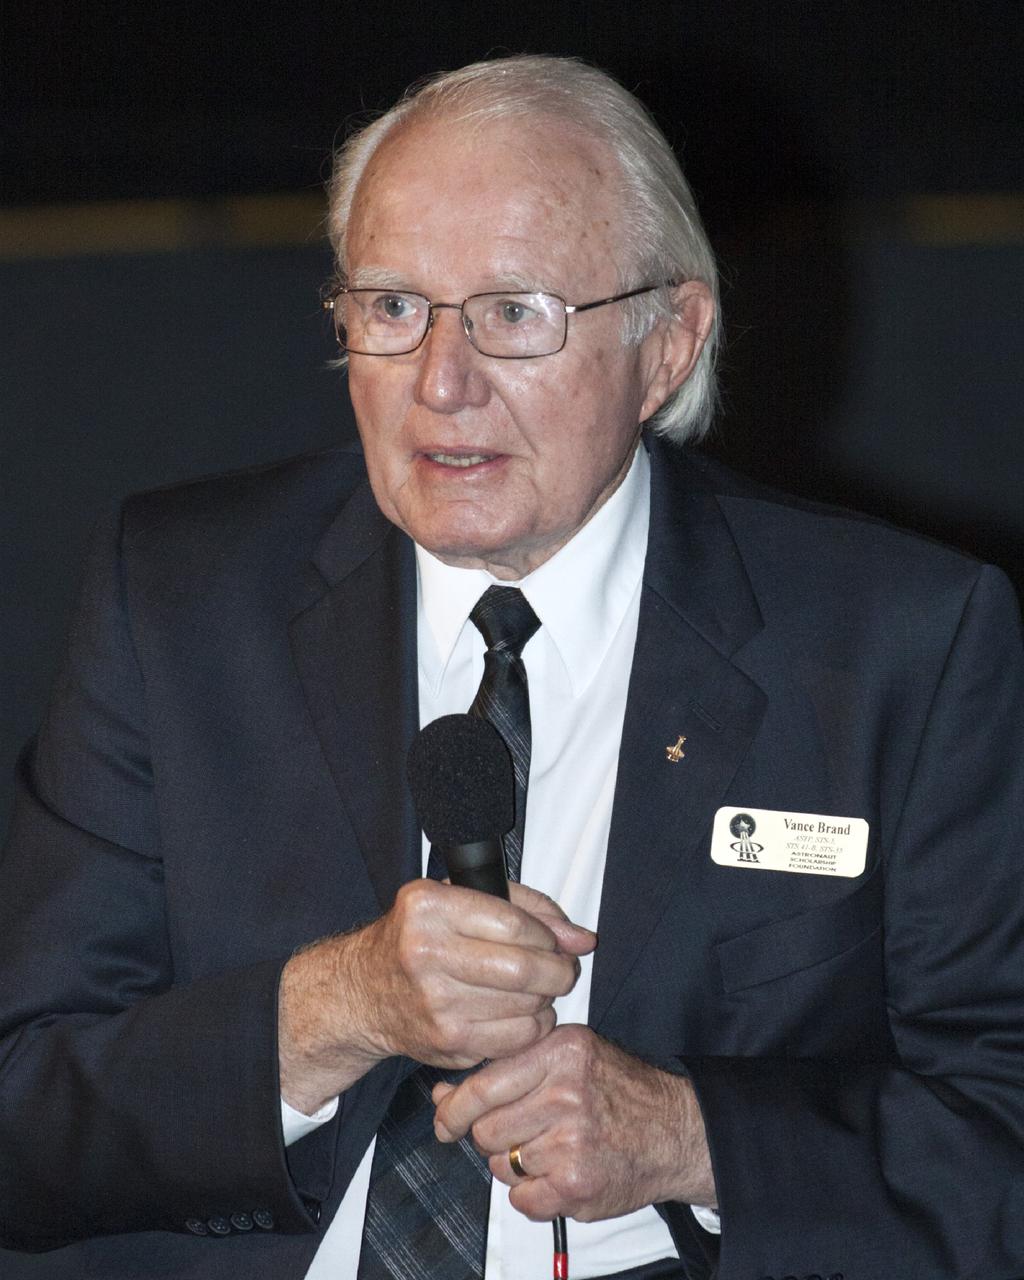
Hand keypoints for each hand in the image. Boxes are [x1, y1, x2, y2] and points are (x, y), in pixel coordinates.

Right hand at [278, 881, 594, 1113]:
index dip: (547, 935)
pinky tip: (522, 1014)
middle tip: (562, 970)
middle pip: (522, 968)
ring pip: (525, 1005)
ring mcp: (436, 1002)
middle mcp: (426, 953)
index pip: (513, 923)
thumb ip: (527, 908)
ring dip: (545, 1000)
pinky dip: (532, 1027)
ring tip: (538, 990)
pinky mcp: (447, 1040)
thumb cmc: (418, 938)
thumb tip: (582, 939)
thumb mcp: (459, 899)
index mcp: (428, 907)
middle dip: (558, 971)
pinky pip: (514, 1038)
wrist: (363, 991)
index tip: (554, 941)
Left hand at [431, 1025, 715, 1221]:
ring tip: (550, 1149)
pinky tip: (559, 1174)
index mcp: (560, 1051)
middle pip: (486, 1130)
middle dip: (493, 1137)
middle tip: (521, 1131)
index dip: (454, 1108)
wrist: (675, 1131)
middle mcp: (566, 1093)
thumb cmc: (618, 1090)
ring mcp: (572, 1142)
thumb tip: (442, 1095)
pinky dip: (533, 1194)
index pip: (482, 1086)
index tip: (445, 1119)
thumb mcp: (567, 1057)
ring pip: (502, 1165)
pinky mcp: (577, 1185)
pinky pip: (522, 1200)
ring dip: (516, 1164)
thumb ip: (506, 1071)